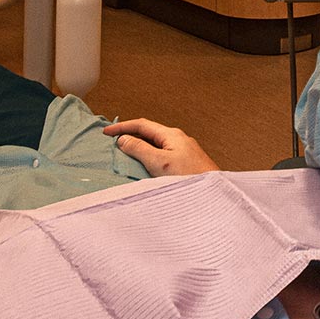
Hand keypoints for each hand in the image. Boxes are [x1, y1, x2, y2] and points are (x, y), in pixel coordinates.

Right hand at [104, 119, 220, 175]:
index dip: (122, 126)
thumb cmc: (190, 177)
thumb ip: (140, 149)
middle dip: (129, 135)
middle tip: (112, 142)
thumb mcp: (159, 162)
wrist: (214, 194)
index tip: (105, 132)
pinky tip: (143, 167)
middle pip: (148, 133)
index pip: (142, 124)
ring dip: (138, 147)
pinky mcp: (185, 164)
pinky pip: (161, 155)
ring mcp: (183, 151)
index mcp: (172, 135)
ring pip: (155, 145)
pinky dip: (147, 157)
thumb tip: (123, 139)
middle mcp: (178, 140)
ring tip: (123, 154)